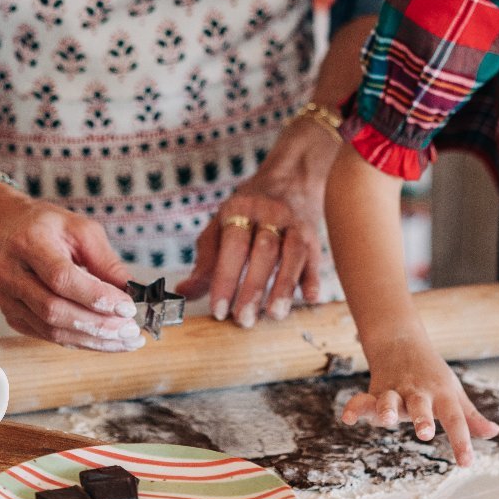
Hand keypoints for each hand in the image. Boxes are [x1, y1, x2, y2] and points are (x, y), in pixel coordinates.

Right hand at [0, 184, 144, 350]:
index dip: (96, 296)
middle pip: (55, 310)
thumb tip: (131, 290)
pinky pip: (47, 336)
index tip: (127, 307)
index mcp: (31, 244)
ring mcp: (9, 299)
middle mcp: (13, 274)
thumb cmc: (43, 225)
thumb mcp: (80, 229)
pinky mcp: (12, 316)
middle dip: (98, 324)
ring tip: (124, 340)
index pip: (62, 278)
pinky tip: (101, 340)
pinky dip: (78, 341)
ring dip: (92, 340)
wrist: (0, 228)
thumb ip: (105, 260)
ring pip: (52, 330)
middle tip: (130, 330)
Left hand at [180, 115, 337, 325]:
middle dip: (253, 288)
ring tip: (274, 315)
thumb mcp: (221, 226)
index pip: (233, 245)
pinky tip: (309, 299)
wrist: (290, 179)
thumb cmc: (247, 213)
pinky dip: (313, 278)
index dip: (226, 279)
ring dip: (284, 286)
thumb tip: (183, 292)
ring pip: (293, 254)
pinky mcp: (314, 236)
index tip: (219, 311)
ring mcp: (295, 224)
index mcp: (241, 209)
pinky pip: (315, 257)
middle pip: (264, 251)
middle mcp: (270, 213)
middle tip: (244, 320)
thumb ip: (205, 261)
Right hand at [341, 332, 498, 465]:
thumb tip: (494, 433)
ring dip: (386, 409)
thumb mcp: (453, 393)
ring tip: (386, 419)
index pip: (454, 419)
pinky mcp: (375, 392)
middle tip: (424, 433)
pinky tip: (347, 419)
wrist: (402, 342)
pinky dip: (354, 408)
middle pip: (420, 406)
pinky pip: (362, 399)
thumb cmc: (433, 376)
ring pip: (389, 399)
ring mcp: (395, 391)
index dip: (461, 440)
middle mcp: (417, 393)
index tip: (466, 462)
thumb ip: (470, 417)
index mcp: (441, 395)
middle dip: (421, 419)